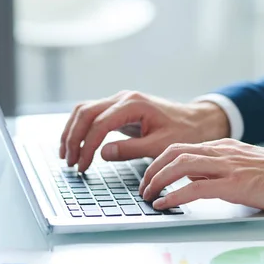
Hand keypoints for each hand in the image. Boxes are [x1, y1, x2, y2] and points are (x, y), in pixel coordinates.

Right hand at [59, 91, 229, 171]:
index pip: (100, 124)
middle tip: (70, 162)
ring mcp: (120, 101)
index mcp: (134, 104)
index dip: (87, 146)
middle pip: (85, 112)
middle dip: (73, 137)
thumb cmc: (184, 132)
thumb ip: (131, 149)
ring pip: (85, 110)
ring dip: (72, 131)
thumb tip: (102, 153)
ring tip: (67, 155)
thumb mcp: (160, 145)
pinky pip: (93, 115)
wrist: (197, 121)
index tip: (82, 165)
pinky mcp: (119, 109)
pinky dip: (81, 128)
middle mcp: (123, 98)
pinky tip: (77, 145)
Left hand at [139, 138, 263, 214]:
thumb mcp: (250, 166)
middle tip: (143, 186)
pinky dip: (174, 195)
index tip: (152, 175)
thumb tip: (205, 182)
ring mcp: (228, 166)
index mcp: (226, 147)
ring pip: (180, 165)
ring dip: (157, 180)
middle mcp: (224, 152)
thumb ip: (227, 170)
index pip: (184, 147)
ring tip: (148, 195)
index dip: (162, 160)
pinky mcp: (235, 184)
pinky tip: (164, 204)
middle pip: (175, 152)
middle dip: (152, 168)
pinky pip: (195, 187)